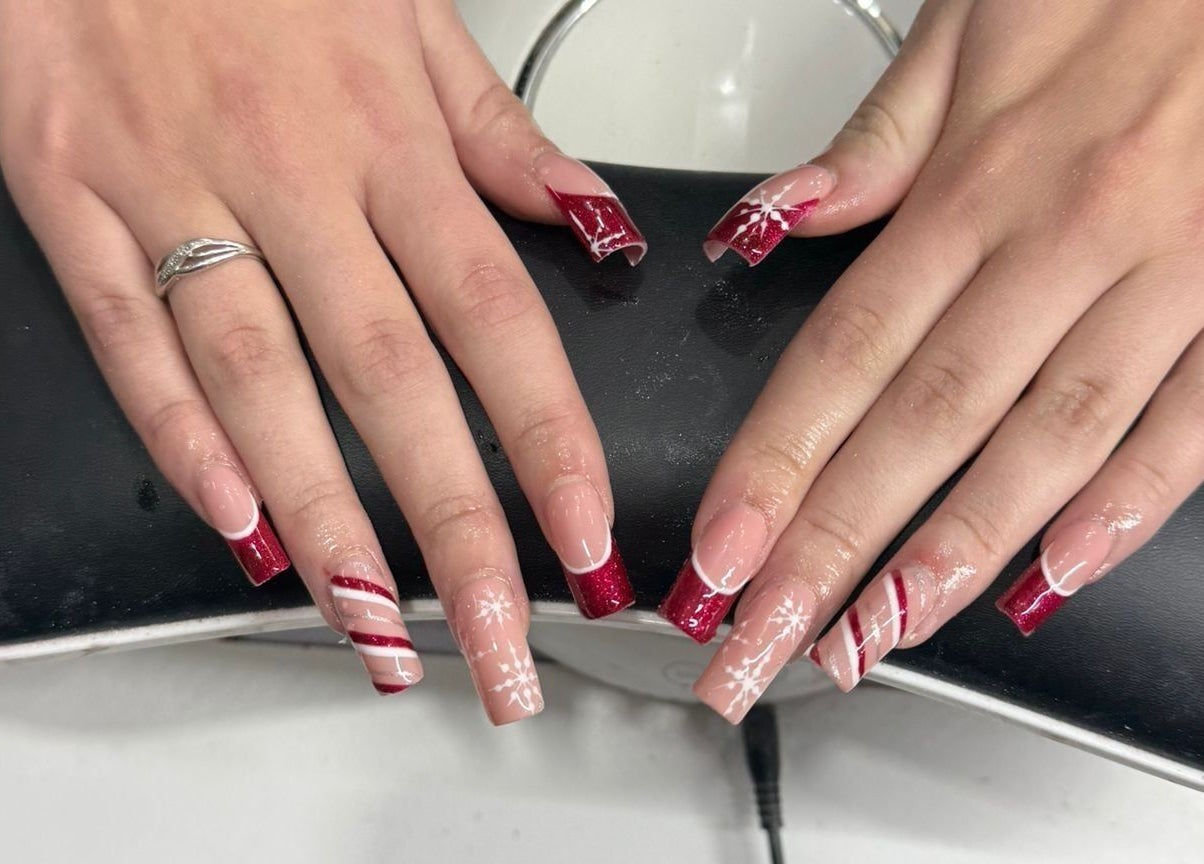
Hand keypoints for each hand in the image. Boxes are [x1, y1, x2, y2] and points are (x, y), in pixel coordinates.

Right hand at [0, 0, 644, 723]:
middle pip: (391, 381)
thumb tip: (590, 224)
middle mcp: (292, 180)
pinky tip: (234, 521)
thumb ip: (500, 135)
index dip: (548, 438)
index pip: (494, 318)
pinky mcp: (74, 197)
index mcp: (387, 140)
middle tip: (498, 638)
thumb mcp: (407, 16)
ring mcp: (177, 193)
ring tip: (375, 624)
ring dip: (323, 518)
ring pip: (262, 382)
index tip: (585, 537)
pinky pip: (131, 334)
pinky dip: (179, 433)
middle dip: (454, 527)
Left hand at [666, 0, 1203, 720]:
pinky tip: (1054, 574)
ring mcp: (1163, 276)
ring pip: (1041, 443)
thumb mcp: (974, 28)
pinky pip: (1189, 420)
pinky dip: (1127, 504)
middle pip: (921, 424)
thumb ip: (875, 144)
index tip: (720, 551)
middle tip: (764, 637)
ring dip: (950, 553)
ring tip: (873, 637)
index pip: (843, 355)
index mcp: (978, 182)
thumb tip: (774, 221)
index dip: (773, 464)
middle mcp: (1062, 240)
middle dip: (831, 547)